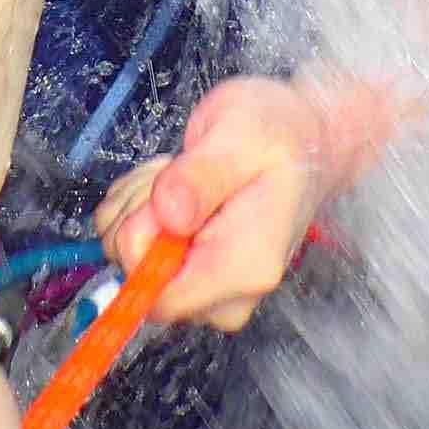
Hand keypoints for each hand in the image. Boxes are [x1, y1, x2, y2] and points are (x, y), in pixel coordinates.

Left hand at [91, 76, 359, 333]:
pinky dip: (137, 206)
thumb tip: (166, 216)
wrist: (305, 139)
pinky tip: (175, 184)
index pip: (158, 296)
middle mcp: (226, 296)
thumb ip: (201, 175)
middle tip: (178, 170)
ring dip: (137, 203)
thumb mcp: (240, 133)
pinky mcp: (188, 275)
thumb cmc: (278, 132)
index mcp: (244, 270)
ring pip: (123, 255)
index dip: (141, 241)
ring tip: (182, 172)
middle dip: (139, 213)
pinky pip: (125, 243)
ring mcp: (206, 290)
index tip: (165, 190)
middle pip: (136, 275)